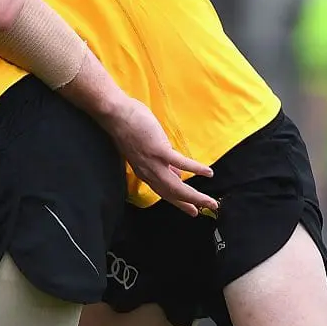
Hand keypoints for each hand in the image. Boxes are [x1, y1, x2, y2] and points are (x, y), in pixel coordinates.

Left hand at [103, 99, 217, 216]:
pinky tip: (208, 173)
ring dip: (195, 196)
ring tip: (211, 202)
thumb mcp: (145, 151)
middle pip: (172, 193)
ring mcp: (153, 162)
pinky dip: (195, 169)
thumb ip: (161, 163)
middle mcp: (148, 172)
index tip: (193, 211)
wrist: (115, 115)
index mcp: (145, 172)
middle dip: (192, 203)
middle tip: (210, 208)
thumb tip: (178, 174)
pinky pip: (180, 163)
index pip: (164, 192)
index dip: (179, 203)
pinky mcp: (159, 150)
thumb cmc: (130, 127)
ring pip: (176, 186)